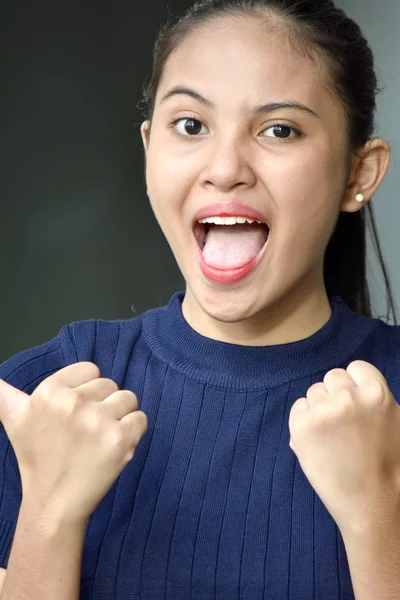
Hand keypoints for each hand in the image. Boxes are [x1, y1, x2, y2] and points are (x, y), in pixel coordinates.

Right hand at [0, 362, 147, 523]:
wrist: (54, 502)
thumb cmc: (37, 459)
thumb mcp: (15, 420)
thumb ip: (3, 394)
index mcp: (49, 391)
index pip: (90, 369)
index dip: (88, 392)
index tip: (75, 415)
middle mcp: (72, 402)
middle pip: (111, 384)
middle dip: (104, 406)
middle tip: (86, 433)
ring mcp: (97, 421)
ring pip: (129, 399)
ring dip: (121, 418)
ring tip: (100, 440)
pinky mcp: (119, 439)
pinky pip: (141, 419)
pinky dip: (134, 433)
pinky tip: (114, 447)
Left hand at [288, 361, 399, 534]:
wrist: (372, 504)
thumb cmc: (386, 467)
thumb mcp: (393, 422)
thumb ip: (371, 399)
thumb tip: (348, 386)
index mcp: (377, 393)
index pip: (355, 367)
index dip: (354, 384)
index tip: (354, 402)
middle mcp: (349, 397)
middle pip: (332, 377)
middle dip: (335, 394)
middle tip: (342, 424)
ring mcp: (324, 410)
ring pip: (314, 392)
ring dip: (319, 408)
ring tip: (332, 437)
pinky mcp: (302, 425)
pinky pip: (298, 408)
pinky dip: (303, 421)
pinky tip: (317, 442)